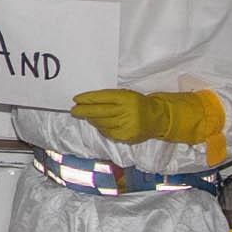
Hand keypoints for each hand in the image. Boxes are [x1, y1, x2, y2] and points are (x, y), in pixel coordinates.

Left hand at [69, 89, 216, 145]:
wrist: (157, 118)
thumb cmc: (138, 104)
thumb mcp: (127, 95)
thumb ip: (110, 98)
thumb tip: (87, 102)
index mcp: (127, 97)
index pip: (103, 97)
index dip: (88, 98)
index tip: (77, 99)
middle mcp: (127, 111)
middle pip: (100, 111)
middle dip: (84, 110)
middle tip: (74, 109)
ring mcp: (126, 125)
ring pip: (102, 123)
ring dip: (92, 119)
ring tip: (86, 115)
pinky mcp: (126, 136)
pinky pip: (107, 132)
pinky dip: (100, 127)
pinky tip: (98, 123)